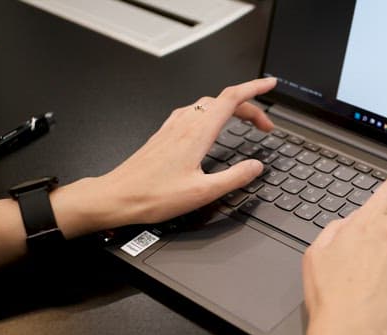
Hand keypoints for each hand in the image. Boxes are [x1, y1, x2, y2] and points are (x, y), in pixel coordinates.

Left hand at [51, 77, 276, 237]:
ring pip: (208, 104)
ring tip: (244, 122)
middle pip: (223, 100)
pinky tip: (210, 126)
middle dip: (249, 106)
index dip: (254, 88)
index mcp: (197, 133)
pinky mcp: (164, 134)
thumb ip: (234, 177)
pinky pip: (193, 112)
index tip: (269, 86)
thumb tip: (256, 166)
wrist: (116, 197)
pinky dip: (212, 113)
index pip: (232, 99)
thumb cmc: (153, 196)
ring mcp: (172, 127)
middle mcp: (184, 124)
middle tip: (264, 125)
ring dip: (230, 108)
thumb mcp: (203, 193)